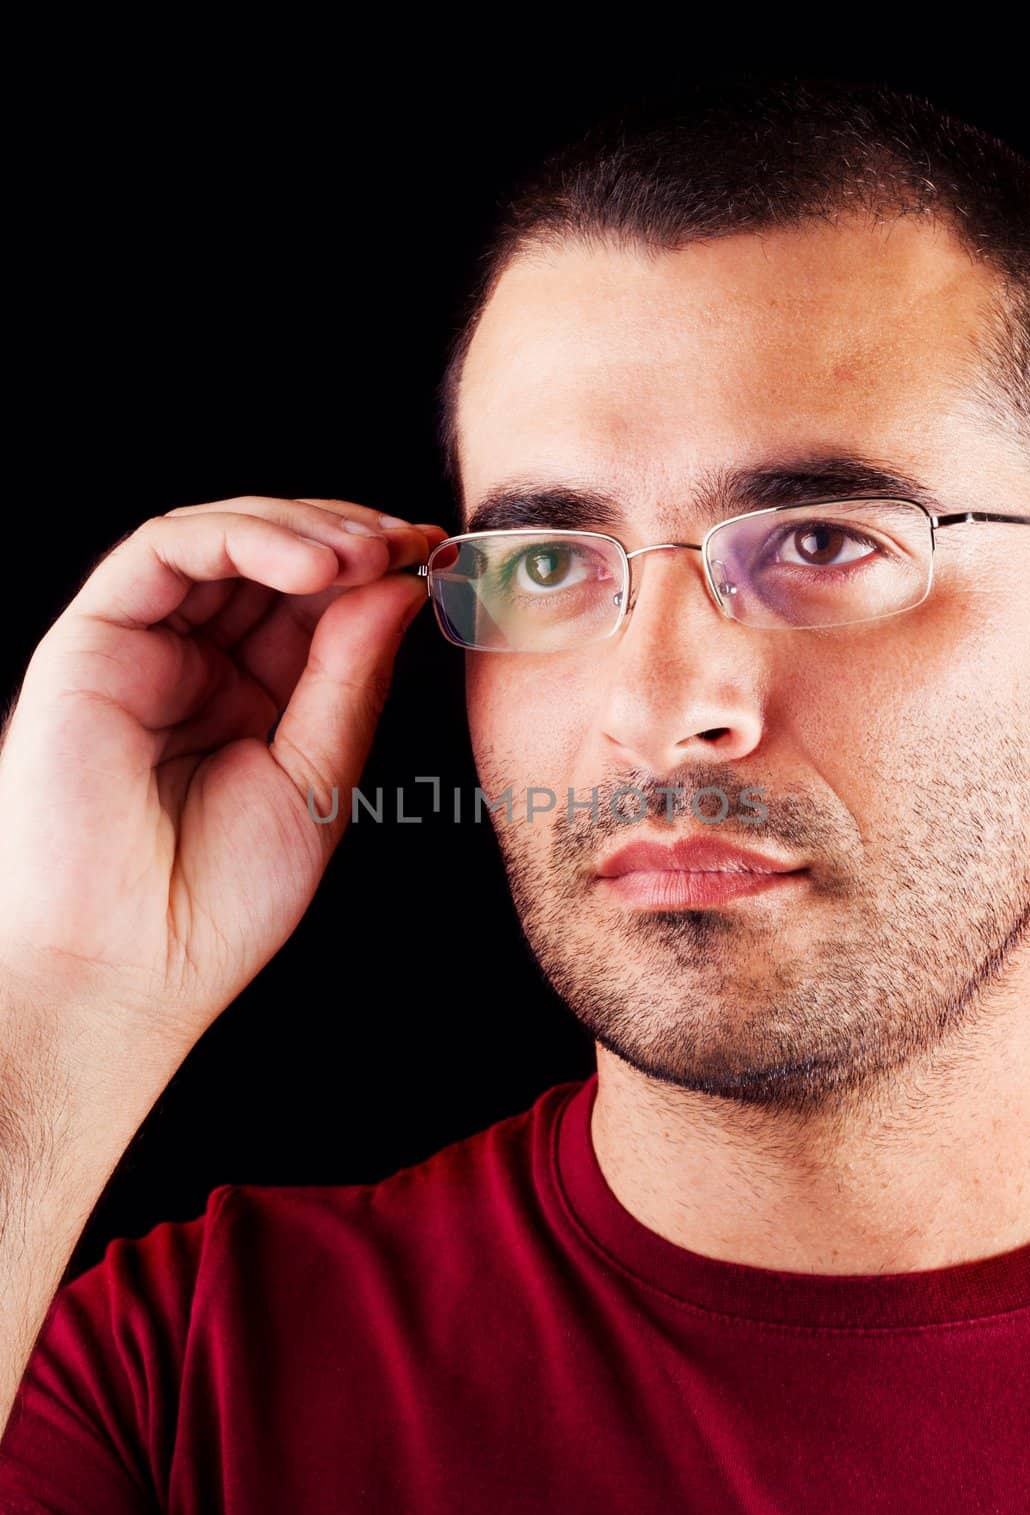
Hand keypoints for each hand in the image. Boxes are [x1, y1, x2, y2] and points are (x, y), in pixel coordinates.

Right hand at [0, 494, 445, 1081]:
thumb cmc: (218, 900)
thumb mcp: (316, 779)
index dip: (376, 570)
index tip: (438, 555)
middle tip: (411, 542)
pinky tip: (312, 565)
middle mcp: (195, 665)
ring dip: (305, 530)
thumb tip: (399, 586)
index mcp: (250, 701)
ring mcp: (143, 649)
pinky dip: (241, 539)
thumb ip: (350, 678)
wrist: (130, 970)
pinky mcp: (92, 641)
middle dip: (349, 538)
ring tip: (369, 552)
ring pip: (221, 540)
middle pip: (272, 560)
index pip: (314, 605)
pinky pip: (163, 551)